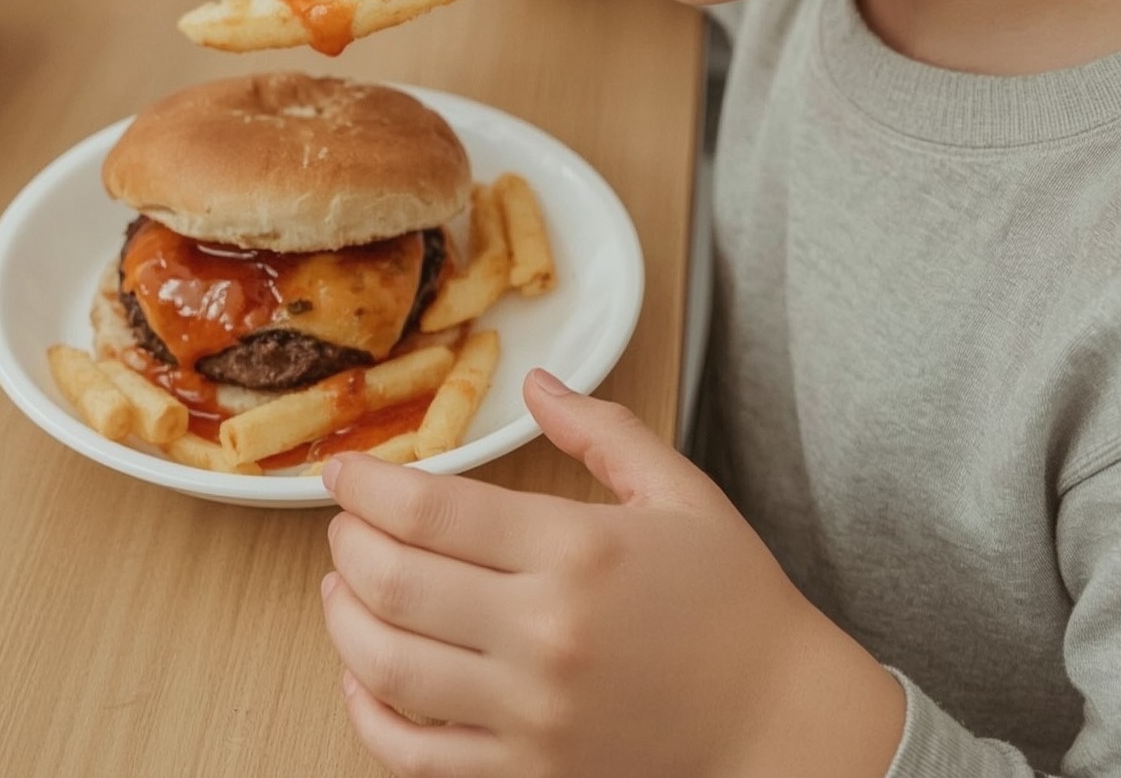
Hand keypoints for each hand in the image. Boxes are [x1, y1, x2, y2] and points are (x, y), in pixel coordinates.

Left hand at [320, 372, 904, 777]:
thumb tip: (537, 382)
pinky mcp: (529, 774)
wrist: (779, 719)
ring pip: (390, 667)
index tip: (344, 470)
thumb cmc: (734, 601)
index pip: (434, 511)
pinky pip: (416, 754)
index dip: (369, 485)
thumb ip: (600, 429)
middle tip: (344, 517)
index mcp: (579, 551)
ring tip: (340, 581)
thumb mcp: (678, 490)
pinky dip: (369, 713)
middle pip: (396, 583)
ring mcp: (532, 715)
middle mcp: (546, 634)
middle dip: (349, 541)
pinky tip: (363, 672)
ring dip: (343, 618)